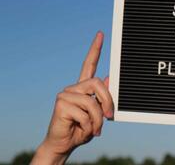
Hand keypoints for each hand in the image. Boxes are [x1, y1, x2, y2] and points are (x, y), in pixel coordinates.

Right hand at [31, 31, 112, 164]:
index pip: (89, 64)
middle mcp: (74, 88)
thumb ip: (102, 97)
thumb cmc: (82, 129)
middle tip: (110, 117)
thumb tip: (109, 77)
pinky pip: (85, 112)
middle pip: (97, 82)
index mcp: (83, 88)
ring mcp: (66, 94)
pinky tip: (82, 129)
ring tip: (94, 130)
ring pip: (92, 101)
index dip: (95, 49)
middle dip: (108, 101)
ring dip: (98, 119)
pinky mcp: (61, 103)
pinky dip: (89, 125)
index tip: (100, 34)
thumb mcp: (98, 114)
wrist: (65, 144)